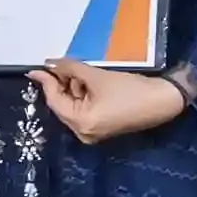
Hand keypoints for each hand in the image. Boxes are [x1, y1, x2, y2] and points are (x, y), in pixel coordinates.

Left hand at [31, 62, 189, 143]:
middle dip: (61, 84)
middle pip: (62, 105)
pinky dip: (83, 95)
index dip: (45, 82)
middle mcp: (83, 133)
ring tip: (81, 72)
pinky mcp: (101, 128)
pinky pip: (83, 110)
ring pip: (73, 106)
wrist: (161, 100)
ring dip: (73, 88)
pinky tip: (88, 81)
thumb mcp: (97, 76)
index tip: (34, 69)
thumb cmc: (130, 89)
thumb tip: (50, 63)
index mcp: (80, 123)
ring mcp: (92, 133)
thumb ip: (70, 69)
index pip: (54, 100)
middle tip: (61, 65)